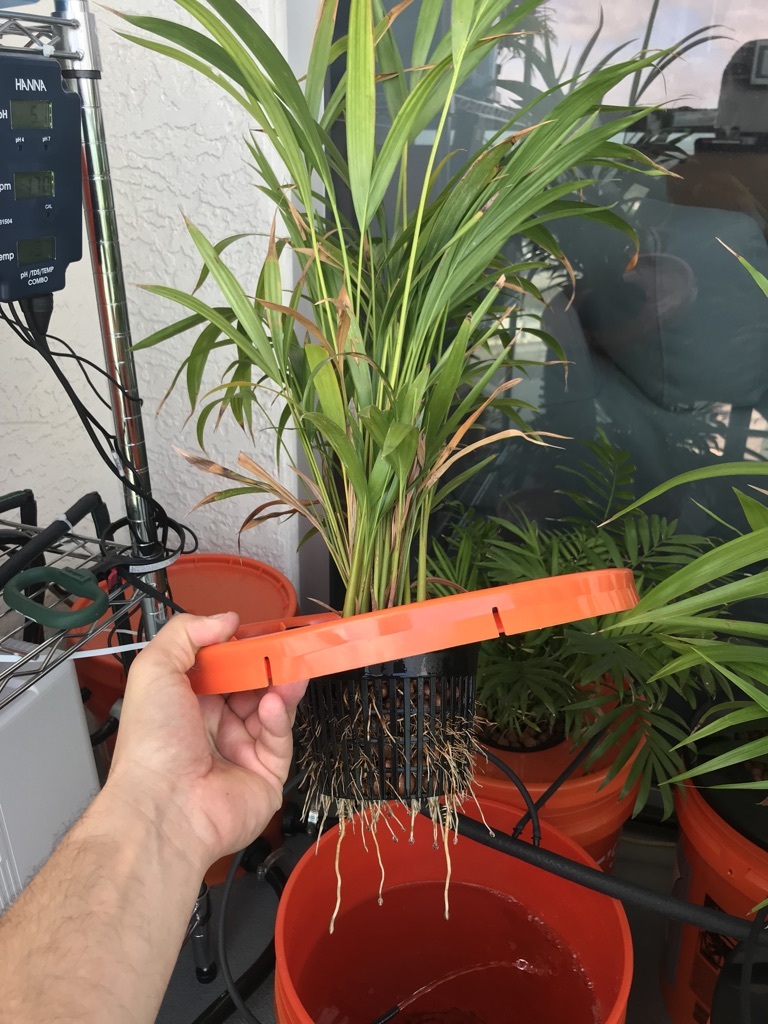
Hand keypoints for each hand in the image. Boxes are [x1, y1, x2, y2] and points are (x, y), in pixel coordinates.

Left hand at [106, 612, 307, 870]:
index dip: (238, 647)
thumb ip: (187, 633)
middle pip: (250, 684)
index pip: (220, 666)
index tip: (254, 630)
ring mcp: (240, 750)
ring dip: (279, 684)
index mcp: (184, 703)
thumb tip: (225, 620)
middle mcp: (212, 726)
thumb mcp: (154, 669)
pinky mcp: (266, 773)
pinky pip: (281, 736)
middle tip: (281, 646)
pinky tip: (272, 703)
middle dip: (265, 663)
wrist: (165, 807)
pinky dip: (280, 715)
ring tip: (285, 670)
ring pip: (272, 707)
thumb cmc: (150, 747)